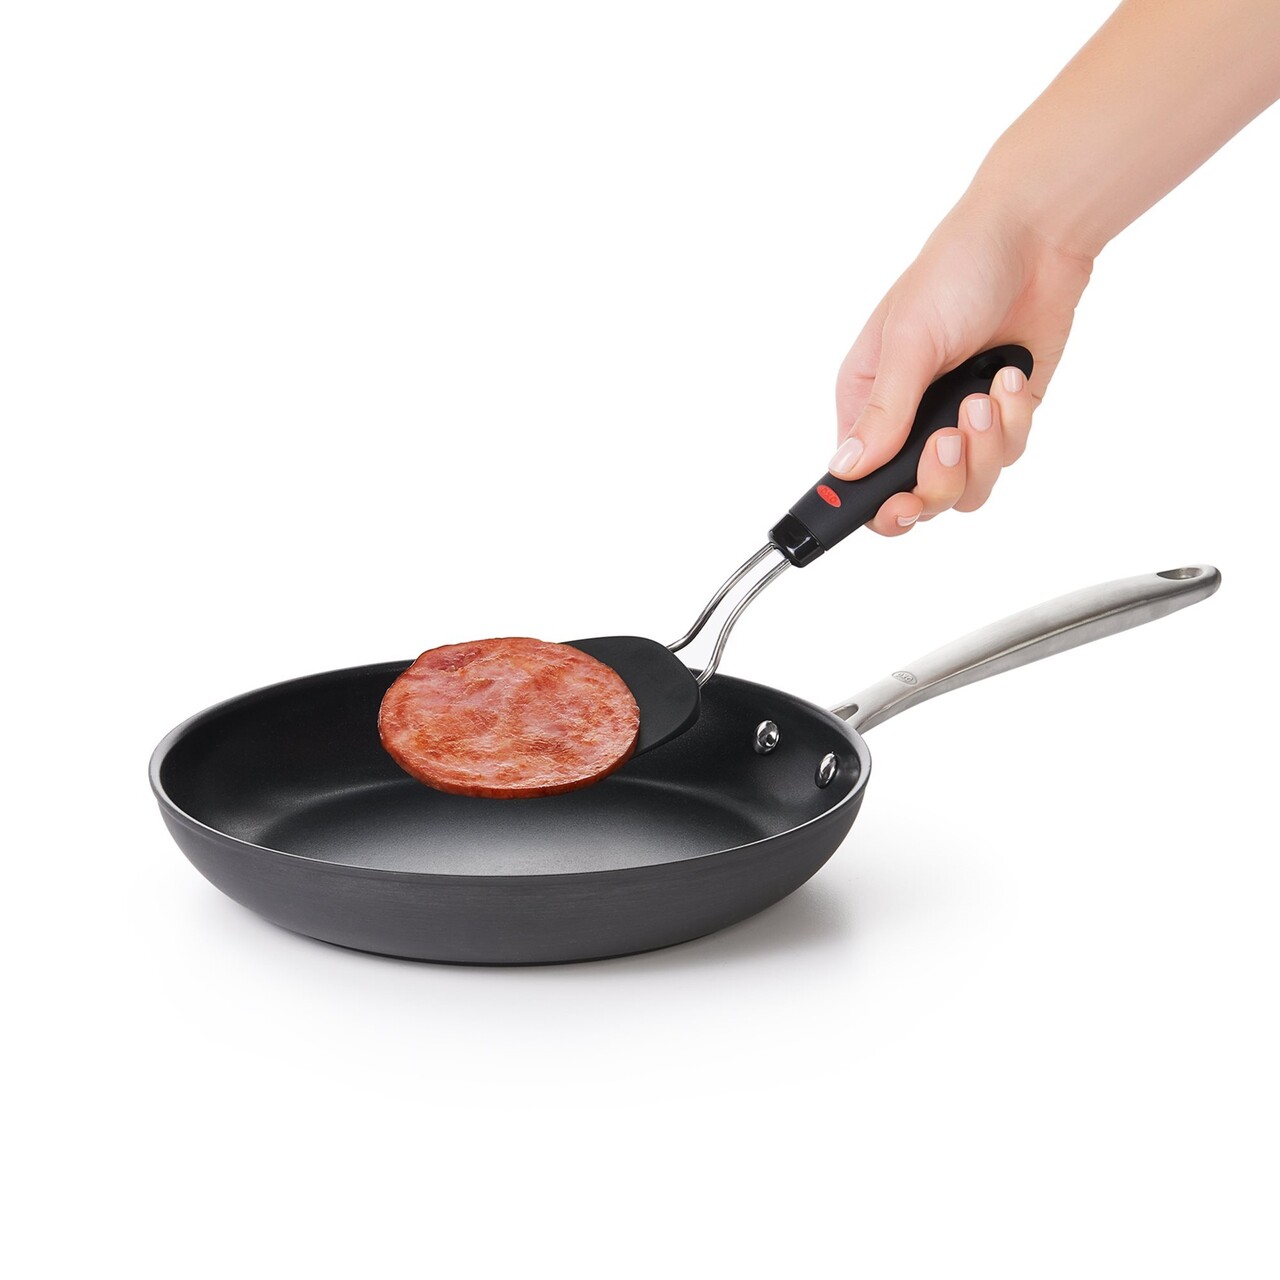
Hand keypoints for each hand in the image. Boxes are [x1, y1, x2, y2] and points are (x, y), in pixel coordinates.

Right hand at [831, 191, 1093, 534]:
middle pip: (918, 499)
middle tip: (950, 440)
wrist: (1034, 237)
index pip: (859, 483)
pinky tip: (1009, 374)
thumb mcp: (909, 342)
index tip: (901, 504)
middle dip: (940, 478)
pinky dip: (1014, 421)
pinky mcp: (1003, 419)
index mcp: (867, 403)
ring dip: (983, 449)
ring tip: (984, 396)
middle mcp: (908, 422)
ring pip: (967, 487)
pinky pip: (1008, 455)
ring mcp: (958, 423)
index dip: (877, 506)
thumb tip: (846, 469)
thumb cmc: (956, 270)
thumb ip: (882, 413)